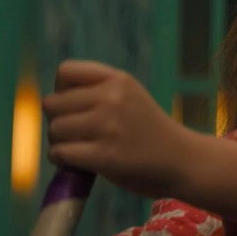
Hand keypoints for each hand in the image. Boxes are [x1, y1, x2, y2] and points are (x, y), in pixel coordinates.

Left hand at [43, 60, 195, 199]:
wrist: (183, 161)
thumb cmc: (151, 131)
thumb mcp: (130, 98)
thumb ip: (99, 92)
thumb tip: (53, 103)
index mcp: (118, 79)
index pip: (65, 72)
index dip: (62, 91)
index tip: (75, 108)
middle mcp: (112, 97)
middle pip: (53, 103)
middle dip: (57, 120)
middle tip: (74, 135)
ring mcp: (109, 126)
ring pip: (55, 129)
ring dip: (58, 142)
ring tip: (76, 150)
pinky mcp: (106, 156)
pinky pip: (61, 152)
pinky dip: (61, 159)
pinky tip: (74, 163)